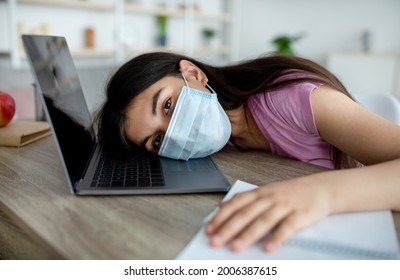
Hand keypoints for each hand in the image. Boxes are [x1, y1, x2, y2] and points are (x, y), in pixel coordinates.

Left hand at [205, 177, 331, 252]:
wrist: (321, 188)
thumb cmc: (290, 192)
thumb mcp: (265, 192)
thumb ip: (244, 200)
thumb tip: (220, 206)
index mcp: (259, 192)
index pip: (236, 204)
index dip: (221, 217)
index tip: (209, 229)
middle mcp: (270, 198)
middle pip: (246, 213)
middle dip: (228, 228)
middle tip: (215, 241)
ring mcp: (285, 205)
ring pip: (263, 220)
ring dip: (248, 235)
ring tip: (236, 248)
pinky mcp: (300, 215)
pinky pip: (287, 227)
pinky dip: (277, 238)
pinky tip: (268, 249)